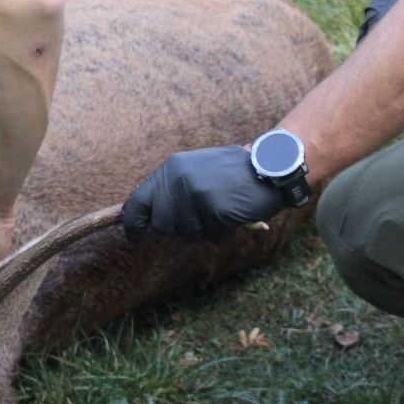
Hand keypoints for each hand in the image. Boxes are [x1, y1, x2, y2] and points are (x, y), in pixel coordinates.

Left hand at [121, 145, 286, 241]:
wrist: (270, 165)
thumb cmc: (233, 173)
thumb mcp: (196, 170)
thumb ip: (173, 190)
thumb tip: (149, 218)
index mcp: (171, 168)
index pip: (137, 201)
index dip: (133, 224)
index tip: (134, 237)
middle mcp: (178, 179)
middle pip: (162, 225)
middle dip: (180, 229)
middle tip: (204, 214)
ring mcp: (195, 193)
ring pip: (187, 234)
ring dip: (206, 230)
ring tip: (222, 209)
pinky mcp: (214, 209)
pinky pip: (213, 236)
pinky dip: (225, 232)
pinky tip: (234, 214)